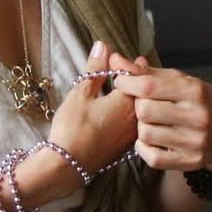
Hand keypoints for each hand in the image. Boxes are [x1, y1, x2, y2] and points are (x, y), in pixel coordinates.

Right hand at [47, 40, 138, 180]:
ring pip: (141, 107)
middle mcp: (137, 117)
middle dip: (135, 76)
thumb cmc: (72, 127)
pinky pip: (136, 121)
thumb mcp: (81, 93)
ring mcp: (134, 133)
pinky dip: (131, 110)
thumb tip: (103, 45)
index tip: (117, 56)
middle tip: (126, 66)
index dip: (126, 63)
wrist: (67, 165)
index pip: (136, 75)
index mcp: (128, 102)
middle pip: (143, 91)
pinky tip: (121, 108)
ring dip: (134, 94)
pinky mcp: (127, 145)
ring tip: (125, 84)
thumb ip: (95, 69)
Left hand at [107, 62, 211, 174]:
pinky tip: (151, 139)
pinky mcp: (189, 161)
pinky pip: (151, 156)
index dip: (127, 83)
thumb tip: (115, 61)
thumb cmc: (203, 102)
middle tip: (142, 104)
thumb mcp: (183, 81)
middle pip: (144, 110)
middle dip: (137, 106)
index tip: (122, 82)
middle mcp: (197, 116)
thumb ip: (149, 73)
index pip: (149, 86)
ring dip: (141, 127)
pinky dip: (144, 147)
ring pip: (145, 133)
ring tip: (150, 122)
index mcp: (195, 90)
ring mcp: (194, 141)